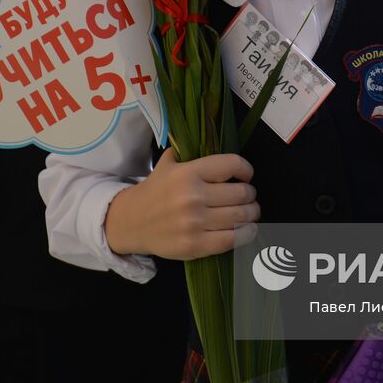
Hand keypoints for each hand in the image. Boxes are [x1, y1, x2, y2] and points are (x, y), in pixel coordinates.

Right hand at [105, 148, 258, 259]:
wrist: (130, 222)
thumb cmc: (154, 191)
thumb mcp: (167, 164)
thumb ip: (188, 151)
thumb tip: (211, 138)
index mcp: (188, 172)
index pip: (232, 165)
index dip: (246, 170)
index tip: (246, 175)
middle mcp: (193, 196)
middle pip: (241, 193)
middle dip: (250, 194)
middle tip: (249, 196)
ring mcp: (195, 222)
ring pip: (241, 216)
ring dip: (252, 213)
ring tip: (251, 212)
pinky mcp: (195, 245)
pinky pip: (233, 239)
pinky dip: (247, 233)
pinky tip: (248, 229)